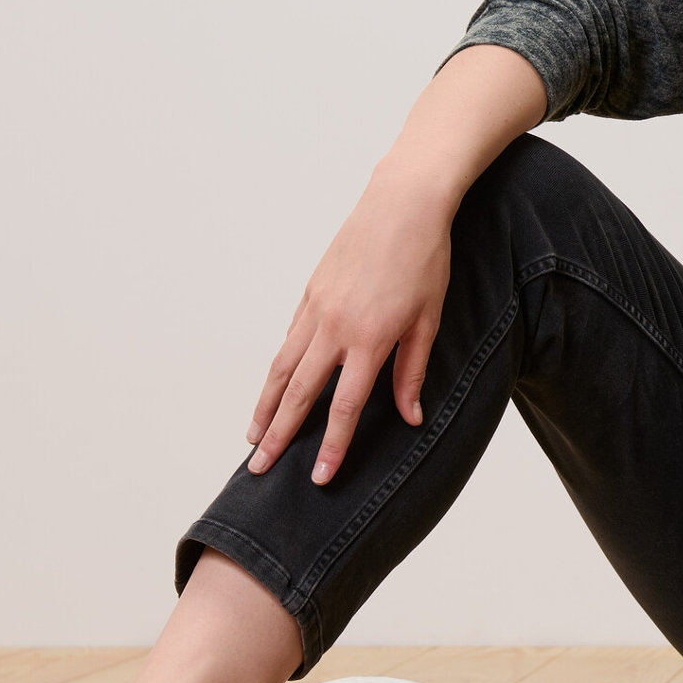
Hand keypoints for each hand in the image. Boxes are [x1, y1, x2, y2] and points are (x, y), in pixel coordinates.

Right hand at [245, 163, 454, 484]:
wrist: (403, 204)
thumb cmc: (426, 259)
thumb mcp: (429, 318)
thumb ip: (413, 371)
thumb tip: (411, 417)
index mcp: (370, 339)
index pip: (346, 406)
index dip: (332, 445)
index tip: (318, 478)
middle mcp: (335, 328)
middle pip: (299, 394)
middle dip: (279, 436)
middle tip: (257, 471)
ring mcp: (317, 309)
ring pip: (282, 367)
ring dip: (266, 406)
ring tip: (253, 437)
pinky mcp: (310, 293)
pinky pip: (289, 340)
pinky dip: (277, 370)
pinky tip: (273, 389)